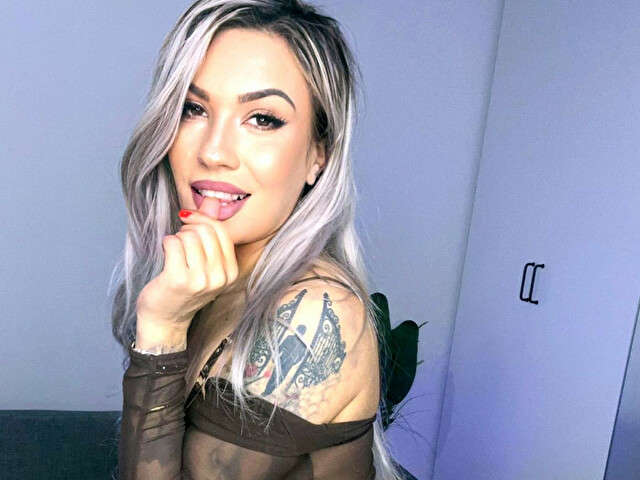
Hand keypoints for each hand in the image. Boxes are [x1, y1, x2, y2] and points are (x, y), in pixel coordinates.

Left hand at [136, 196, 238, 337]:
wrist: (166, 320)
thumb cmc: (184, 289)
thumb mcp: (206, 263)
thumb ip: (211, 232)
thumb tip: (213, 200)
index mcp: (231, 272)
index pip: (222, 232)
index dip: (203, 220)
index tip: (189, 221)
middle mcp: (219, 277)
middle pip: (205, 231)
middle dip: (188, 228)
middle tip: (180, 239)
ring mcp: (200, 280)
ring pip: (189, 236)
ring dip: (177, 237)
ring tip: (174, 250)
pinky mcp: (179, 279)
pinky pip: (173, 243)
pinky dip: (166, 243)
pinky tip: (165, 253)